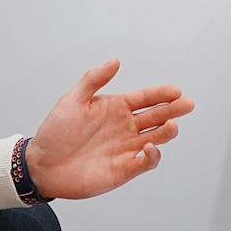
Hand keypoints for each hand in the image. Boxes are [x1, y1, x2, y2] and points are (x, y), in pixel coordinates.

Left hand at [26, 59, 195, 199]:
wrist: (43, 165)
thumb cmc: (55, 132)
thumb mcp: (72, 100)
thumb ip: (94, 79)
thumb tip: (115, 60)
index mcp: (116, 108)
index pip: (146, 98)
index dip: (161, 94)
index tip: (175, 90)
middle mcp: (125, 127)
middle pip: (157, 116)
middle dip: (173, 110)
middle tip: (187, 104)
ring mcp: (126, 148)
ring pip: (156, 138)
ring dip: (166, 131)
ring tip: (172, 125)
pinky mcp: (124, 169)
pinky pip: (145, 162)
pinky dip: (152, 157)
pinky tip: (150, 148)